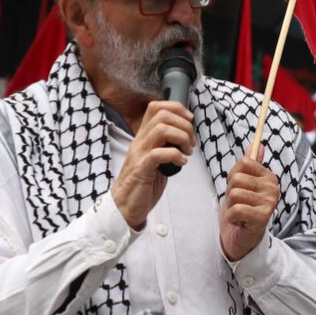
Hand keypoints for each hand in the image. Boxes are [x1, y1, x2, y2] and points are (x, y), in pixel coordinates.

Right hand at [110, 101, 194, 229]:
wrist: (124, 207)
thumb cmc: (142, 185)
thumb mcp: (155, 160)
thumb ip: (166, 146)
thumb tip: (184, 138)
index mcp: (143, 137)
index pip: (156, 107)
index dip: (177, 109)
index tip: (189, 121)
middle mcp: (140, 141)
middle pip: (162, 115)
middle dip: (184, 126)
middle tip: (190, 143)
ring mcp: (139, 154)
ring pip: (162, 130)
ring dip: (182, 139)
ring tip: (186, 153)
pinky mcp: (142, 169)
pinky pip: (159, 153)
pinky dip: (175, 155)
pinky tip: (180, 163)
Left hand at [219, 145, 279, 261]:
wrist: (241, 238)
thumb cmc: (241, 209)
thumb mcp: (242, 184)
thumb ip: (249, 165)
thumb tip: (257, 145)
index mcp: (269, 177)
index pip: (245, 162)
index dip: (234, 176)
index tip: (240, 188)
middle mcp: (273, 187)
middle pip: (237, 179)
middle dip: (230, 193)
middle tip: (239, 204)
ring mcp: (270, 202)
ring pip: (235, 193)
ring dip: (231, 206)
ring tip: (239, 213)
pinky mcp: (263, 217)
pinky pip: (236, 209)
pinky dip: (232, 217)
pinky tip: (239, 221)